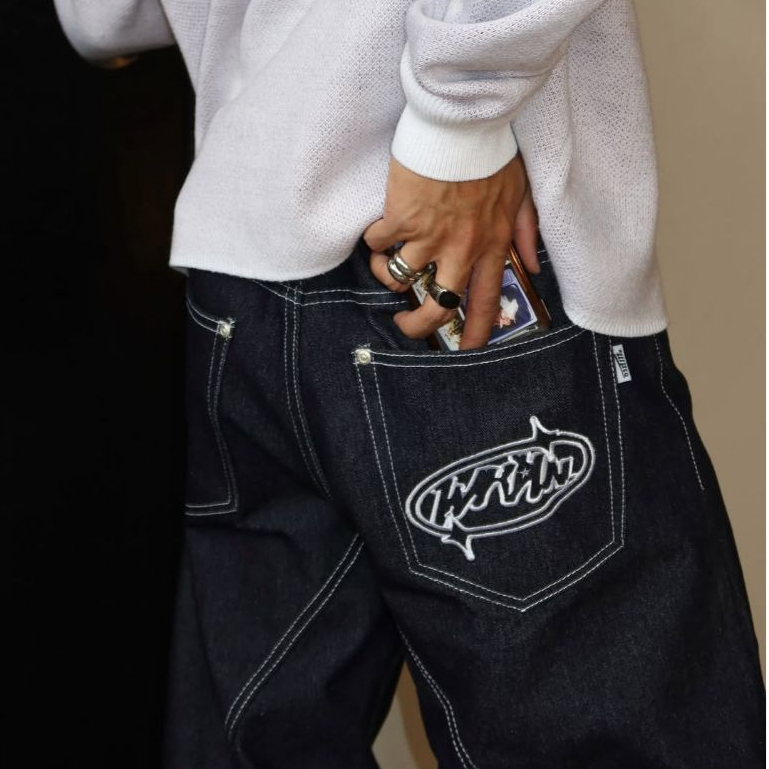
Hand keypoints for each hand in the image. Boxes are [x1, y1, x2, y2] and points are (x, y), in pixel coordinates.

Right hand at [363, 153, 538, 349]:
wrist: (464, 120)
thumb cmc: (493, 154)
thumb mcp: (522, 194)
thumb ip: (528, 232)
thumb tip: (533, 264)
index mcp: (492, 245)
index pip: (487, 302)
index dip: (477, 333)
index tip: (467, 348)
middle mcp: (460, 249)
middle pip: (437, 307)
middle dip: (417, 327)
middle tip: (405, 325)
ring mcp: (429, 236)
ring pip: (400, 281)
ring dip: (388, 278)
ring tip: (387, 266)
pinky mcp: (401, 218)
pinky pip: (378, 245)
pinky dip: (375, 242)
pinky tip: (380, 230)